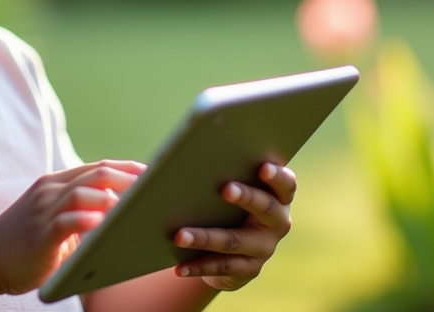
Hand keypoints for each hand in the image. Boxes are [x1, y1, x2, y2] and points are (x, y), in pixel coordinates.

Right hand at [0, 160, 145, 297]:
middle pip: (95, 174)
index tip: (149, 172)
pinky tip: (102, 223)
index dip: (125, 168)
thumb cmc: (23, 244)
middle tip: (152, 186)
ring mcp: (42, 211)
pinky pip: (65, 222)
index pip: (96, 167)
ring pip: (83, 193)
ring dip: (112, 198)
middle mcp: (49, 191)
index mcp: (54, 184)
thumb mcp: (53, 221)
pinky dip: (86, 220)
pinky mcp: (39, 235)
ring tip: (135, 205)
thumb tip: (115, 214)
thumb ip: (78, 213)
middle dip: (127, 178)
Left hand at [171, 162, 295, 291]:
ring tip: (179, 235)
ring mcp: (265, 248)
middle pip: (266, 208)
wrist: (234, 249)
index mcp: (278, 196)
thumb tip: (146, 164)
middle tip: (224, 189)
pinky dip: (198, 266)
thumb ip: (207, 172)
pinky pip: (222, 267)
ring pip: (235, 241)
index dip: (277, 176)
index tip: (263, 167)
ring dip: (205, 237)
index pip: (286, 184)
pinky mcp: (249, 270)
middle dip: (246, 197)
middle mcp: (278, 222)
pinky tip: (178, 267)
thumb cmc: (226, 205)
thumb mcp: (228, 189)